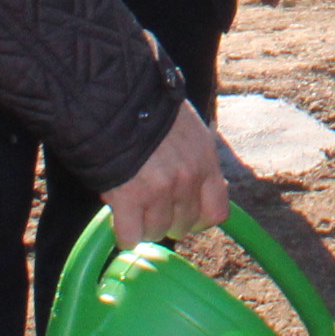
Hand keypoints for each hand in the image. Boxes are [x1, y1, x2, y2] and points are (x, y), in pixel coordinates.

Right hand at [103, 98, 227, 247]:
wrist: (118, 97)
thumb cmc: (152, 108)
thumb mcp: (191, 130)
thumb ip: (198, 160)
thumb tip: (207, 186)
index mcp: (205, 162)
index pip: (216, 213)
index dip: (199, 217)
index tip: (185, 211)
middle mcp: (187, 180)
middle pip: (183, 225)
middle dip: (167, 219)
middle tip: (151, 202)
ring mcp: (159, 192)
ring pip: (156, 232)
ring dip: (144, 224)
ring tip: (133, 204)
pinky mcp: (129, 199)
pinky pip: (130, 237)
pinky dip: (124, 234)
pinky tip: (120, 219)